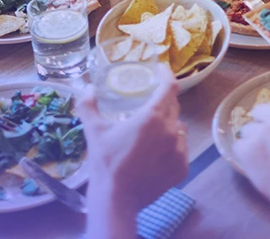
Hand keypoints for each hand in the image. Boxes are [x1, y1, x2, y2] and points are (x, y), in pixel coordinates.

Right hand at [78, 67, 188, 216]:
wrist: (116, 200)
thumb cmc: (105, 162)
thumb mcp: (94, 131)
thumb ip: (88, 105)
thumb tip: (87, 87)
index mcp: (151, 117)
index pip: (169, 87)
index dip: (167, 75)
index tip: (162, 70)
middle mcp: (170, 130)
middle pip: (174, 106)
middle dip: (164, 100)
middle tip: (151, 101)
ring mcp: (179, 150)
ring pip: (179, 127)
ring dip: (169, 124)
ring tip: (154, 130)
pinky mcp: (182, 168)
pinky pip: (182, 148)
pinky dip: (173, 146)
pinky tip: (158, 152)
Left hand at [234, 100, 269, 235]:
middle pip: (260, 112)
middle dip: (262, 125)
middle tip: (267, 143)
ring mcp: (262, 129)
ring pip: (248, 130)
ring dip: (253, 141)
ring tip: (263, 159)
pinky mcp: (247, 146)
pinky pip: (240, 146)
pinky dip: (246, 156)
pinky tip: (257, 167)